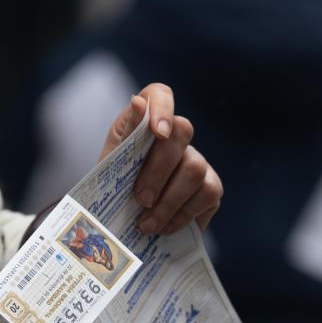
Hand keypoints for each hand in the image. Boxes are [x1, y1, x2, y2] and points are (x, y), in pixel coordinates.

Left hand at [101, 84, 221, 234]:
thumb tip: (137, 102)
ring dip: (168, 201)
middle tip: (140, 200)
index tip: (158, 133)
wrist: (123, 224)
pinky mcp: (211, 188)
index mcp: (145, 122)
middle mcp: (177, 136)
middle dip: (158, 170)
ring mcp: (198, 160)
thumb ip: (125, 136)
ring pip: (195, 169)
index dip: (162, 108)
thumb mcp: (110, 164)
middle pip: (182, 133)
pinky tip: (165, 228)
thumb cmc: (115, 189)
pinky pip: (207, 195)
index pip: (160, 95)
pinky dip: (182, 215)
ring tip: (147, 224)